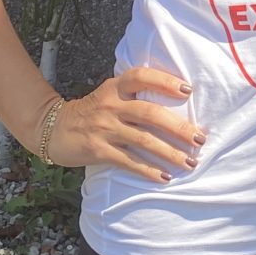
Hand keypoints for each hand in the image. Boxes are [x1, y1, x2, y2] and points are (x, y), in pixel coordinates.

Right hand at [44, 67, 204, 182]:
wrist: (55, 128)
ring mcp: (105, 128)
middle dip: (178, 127)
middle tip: (199, 138)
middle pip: (150, 113)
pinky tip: (165, 177)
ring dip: (170, 153)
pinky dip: (148, 170)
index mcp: (116, 86)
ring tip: (190, 162)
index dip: (165, 82)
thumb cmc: (94, 110)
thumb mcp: (110, 93)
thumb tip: (177, 100)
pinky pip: (129, 161)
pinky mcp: (99, 150)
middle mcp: (111, 104)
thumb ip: (135, 94)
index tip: (188, 91)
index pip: (142, 77)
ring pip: (143, 140)